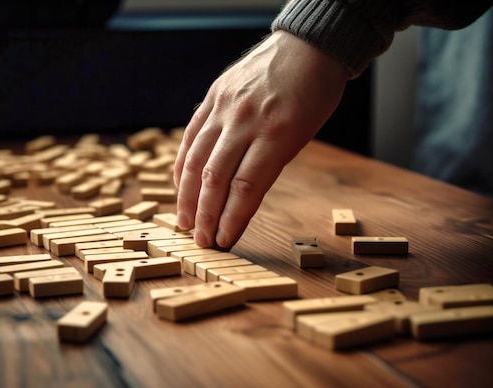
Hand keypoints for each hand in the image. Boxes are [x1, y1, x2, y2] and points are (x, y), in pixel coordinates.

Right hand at [173, 30, 348, 247]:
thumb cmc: (313, 95)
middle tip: (201, 241)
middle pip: (215, 178)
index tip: (224, 241)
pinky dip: (183, 164)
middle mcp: (246, 120)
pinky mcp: (212, 96)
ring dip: (187, 196)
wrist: (306, 47)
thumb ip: (268, 164)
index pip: (246, 188)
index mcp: (277, 133)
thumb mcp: (302, 135)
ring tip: (185, 221)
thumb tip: (238, 202)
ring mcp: (225, 106)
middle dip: (206, 215)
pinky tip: (179, 186)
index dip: (231, 219)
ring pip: (196, 159)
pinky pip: (191, 136)